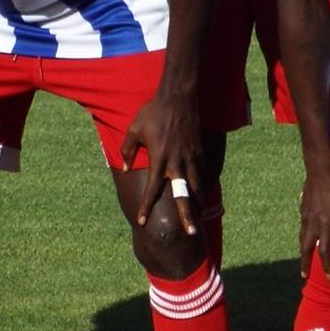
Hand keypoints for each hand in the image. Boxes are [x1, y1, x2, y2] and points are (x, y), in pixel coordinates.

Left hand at [121, 86, 200, 233]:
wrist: (179, 97)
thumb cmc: (153, 112)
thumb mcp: (134, 130)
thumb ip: (128, 150)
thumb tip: (124, 168)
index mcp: (159, 159)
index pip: (152, 189)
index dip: (146, 207)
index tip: (142, 222)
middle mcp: (177, 162)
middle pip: (183, 195)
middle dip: (187, 215)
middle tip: (191, 233)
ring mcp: (191, 157)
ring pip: (198, 186)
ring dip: (199, 204)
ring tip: (201, 220)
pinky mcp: (200, 150)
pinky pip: (205, 173)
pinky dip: (205, 185)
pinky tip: (204, 194)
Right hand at [299, 160, 329, 281]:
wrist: (321, 169)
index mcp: (325, 225)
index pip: (325, 251)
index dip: (327, 266)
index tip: (329, 278)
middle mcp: (312, 223)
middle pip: (307, 248)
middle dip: (306, 263)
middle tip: (305, 275)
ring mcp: (306, 215)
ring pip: (302, 237)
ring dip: (303, 250)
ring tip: (304, 258)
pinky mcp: (303, 207)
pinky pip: (302, 226)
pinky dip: (303, 235)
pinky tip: (305, 234)